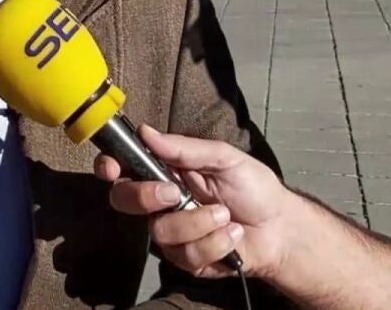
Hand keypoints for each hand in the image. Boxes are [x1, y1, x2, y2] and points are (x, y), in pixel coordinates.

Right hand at [95, 124, 295, 279]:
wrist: (281, 228)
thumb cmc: (255, 189)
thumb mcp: (225, 159)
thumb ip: (185, 149)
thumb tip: (146, 132)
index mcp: (165, 172)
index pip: (123, 167)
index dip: (109, 166)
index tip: (112, 168)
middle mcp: (160, 202)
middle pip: (124, 200)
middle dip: (145, 196)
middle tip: (175, 192)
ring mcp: (171, 232)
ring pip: (160, 231)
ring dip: (199, 222)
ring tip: (227, 216)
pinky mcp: (186, 259)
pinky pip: (186, 254)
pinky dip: (216, 242)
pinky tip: (233, 235)